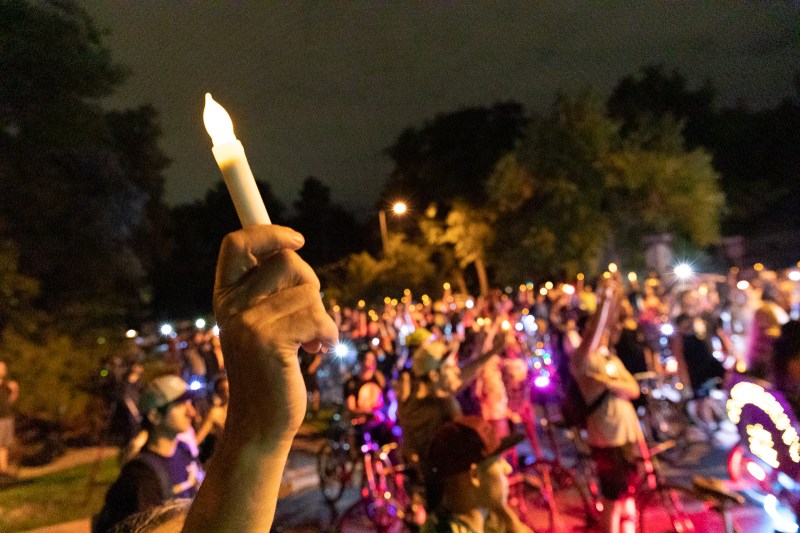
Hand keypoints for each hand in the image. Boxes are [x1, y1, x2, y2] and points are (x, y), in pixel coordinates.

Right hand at [213, 226, 338, 440]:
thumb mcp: (261, 326)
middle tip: (310, 316)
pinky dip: (328, 334)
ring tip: (311, 342)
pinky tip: (317, 351)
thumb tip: (292, 249)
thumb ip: (269, 292)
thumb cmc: (271, 371)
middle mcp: (231, 307)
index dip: (269, 232)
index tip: (297, 240)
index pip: (236, 244)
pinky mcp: (269, 342)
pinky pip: (317, 317)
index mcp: (226, 297)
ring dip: (322, 317)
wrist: (261, 423)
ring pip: (309, 291)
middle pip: (286, 261)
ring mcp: (247, 324)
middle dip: (311, 284)